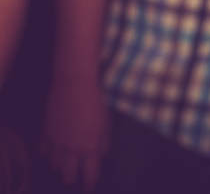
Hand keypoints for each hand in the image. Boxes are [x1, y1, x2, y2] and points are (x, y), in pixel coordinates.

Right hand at [40, 75, 109, 191]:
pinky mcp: (45, 134)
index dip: (89, 184)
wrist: (74, 85)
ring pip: (54, 166)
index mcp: (90, 148)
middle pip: (67, 176)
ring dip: (60, 168)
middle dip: (72, 179)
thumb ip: (104, 144)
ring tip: (65, 165)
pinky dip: (48, 155)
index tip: (90, 187)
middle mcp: (71, 150)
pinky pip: (43, 153)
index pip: (89, 175)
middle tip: (76, 177)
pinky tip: (53, 153)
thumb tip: (101, 156)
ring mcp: (55, 143)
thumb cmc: (96, 102)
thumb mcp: (106, 124)